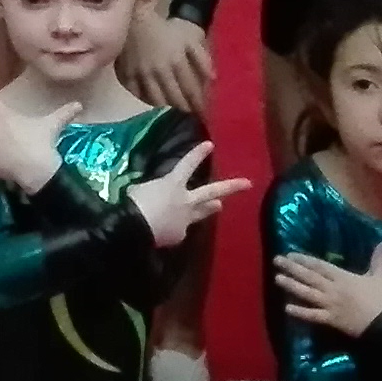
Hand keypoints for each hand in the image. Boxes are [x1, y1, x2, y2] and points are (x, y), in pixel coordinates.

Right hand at [120, 11, 216, 112]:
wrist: (134, 18)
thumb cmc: (166, 28)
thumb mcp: (189, 37)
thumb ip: (202, 57)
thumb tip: (213, 79)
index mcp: (177, 62)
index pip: (191, 90)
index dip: (198, 104)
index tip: (203, 114)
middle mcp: (160, 72)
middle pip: (174, 99)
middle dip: (184, 110)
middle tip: (189, 115)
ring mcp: (141, 76)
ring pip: (156, 101)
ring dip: (166, 108)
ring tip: (172, 112)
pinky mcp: (127, 76)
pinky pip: (138, 95)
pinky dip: (146, 101)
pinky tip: (153, 102)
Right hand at [121, 140, 248, 252]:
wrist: (135, 227)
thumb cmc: (134, 202)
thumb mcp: (140, 189)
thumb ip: (152, 191)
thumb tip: (153, 196)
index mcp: (172, 184)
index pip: (187, 164)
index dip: (198, 154)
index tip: (210, 145)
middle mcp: (185, 200)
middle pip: (211, 192)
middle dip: (230, 187)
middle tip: (247, 183)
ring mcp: (185, 219)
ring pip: (201, 212)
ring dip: (211, 208)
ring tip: (220, 206)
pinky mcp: (179, 235)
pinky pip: (177, 230)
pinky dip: (171, 229)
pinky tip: (163, 231)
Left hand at [273, 242, 381, 337]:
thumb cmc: (381, 300)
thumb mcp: (380, 277)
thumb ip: (379, 259)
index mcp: (343, 277)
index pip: (320, 266)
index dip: (305, 260)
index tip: (291, 254)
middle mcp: (332, 289)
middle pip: (309, 277)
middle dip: (292, 268)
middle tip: (276, 260)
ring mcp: (329, 305)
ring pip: (307, 293)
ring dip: (292, 286)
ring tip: (277, 278)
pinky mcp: (330, 320)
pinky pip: (313, 315)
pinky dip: (300, 312)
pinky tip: (287, 308)